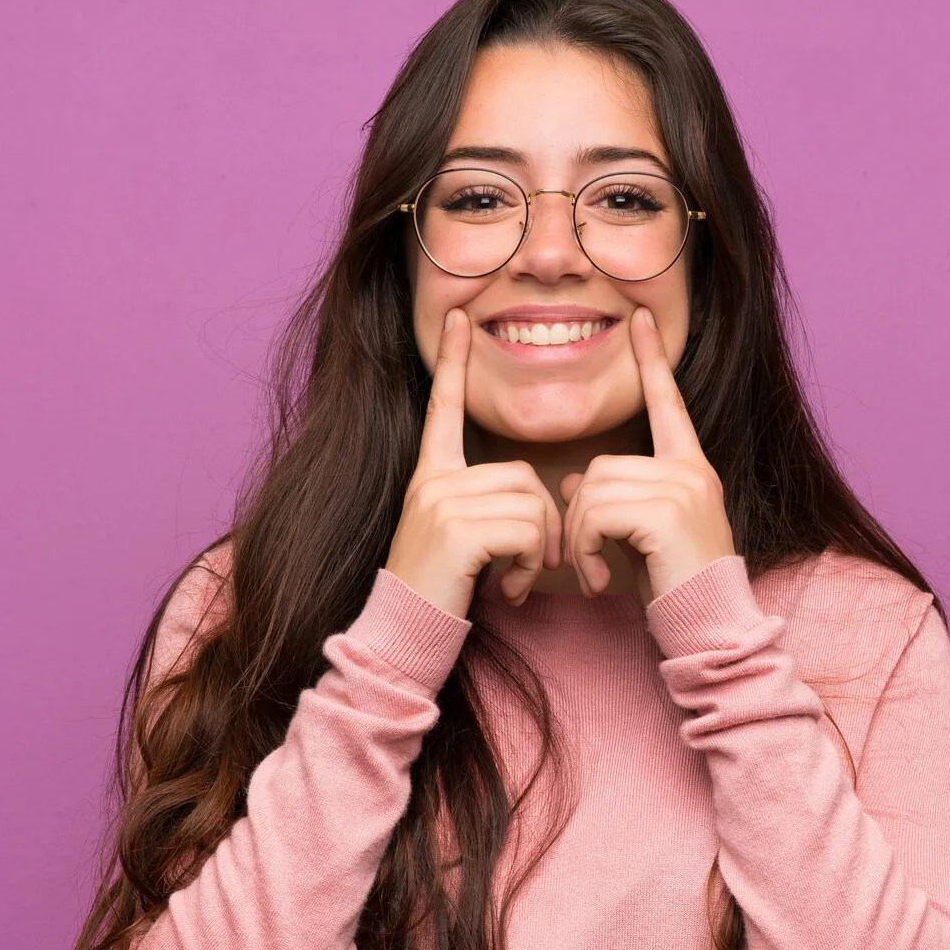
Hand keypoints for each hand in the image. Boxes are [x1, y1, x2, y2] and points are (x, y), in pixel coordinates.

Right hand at [384, 308, 567, 615]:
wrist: (407, 631)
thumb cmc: (443, 590)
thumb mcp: (461, 537)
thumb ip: (489, 506)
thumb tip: (541, 499)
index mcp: (431, 475)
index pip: (443, 408)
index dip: (453, 363)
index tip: (459, 318)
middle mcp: (431, 481)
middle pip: (522, 473)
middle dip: (541, 524)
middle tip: (528, 565)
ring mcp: (440, 502)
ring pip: (530, 503)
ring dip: (538, 549)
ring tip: (514, 578)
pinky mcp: (456, 528)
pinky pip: (526, 528)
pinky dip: (529, 563)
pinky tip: (508, 588)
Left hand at [559, 308, 735, 601]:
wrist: (708, 625)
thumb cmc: (674, 587)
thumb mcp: (639, 538)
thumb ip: (611, 501)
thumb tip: (573, 484)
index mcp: (691, 468)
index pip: (668, 405)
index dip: (651, 362)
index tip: (640, 318)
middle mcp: (692, 470)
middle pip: (601, 466)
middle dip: (578, 517)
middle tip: (585, 562)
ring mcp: (683, 488)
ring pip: (592, 490)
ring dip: (578, 538)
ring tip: (593, 573)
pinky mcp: (667, 512)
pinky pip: (596, 513)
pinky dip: (585, 549)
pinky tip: (599, 579)